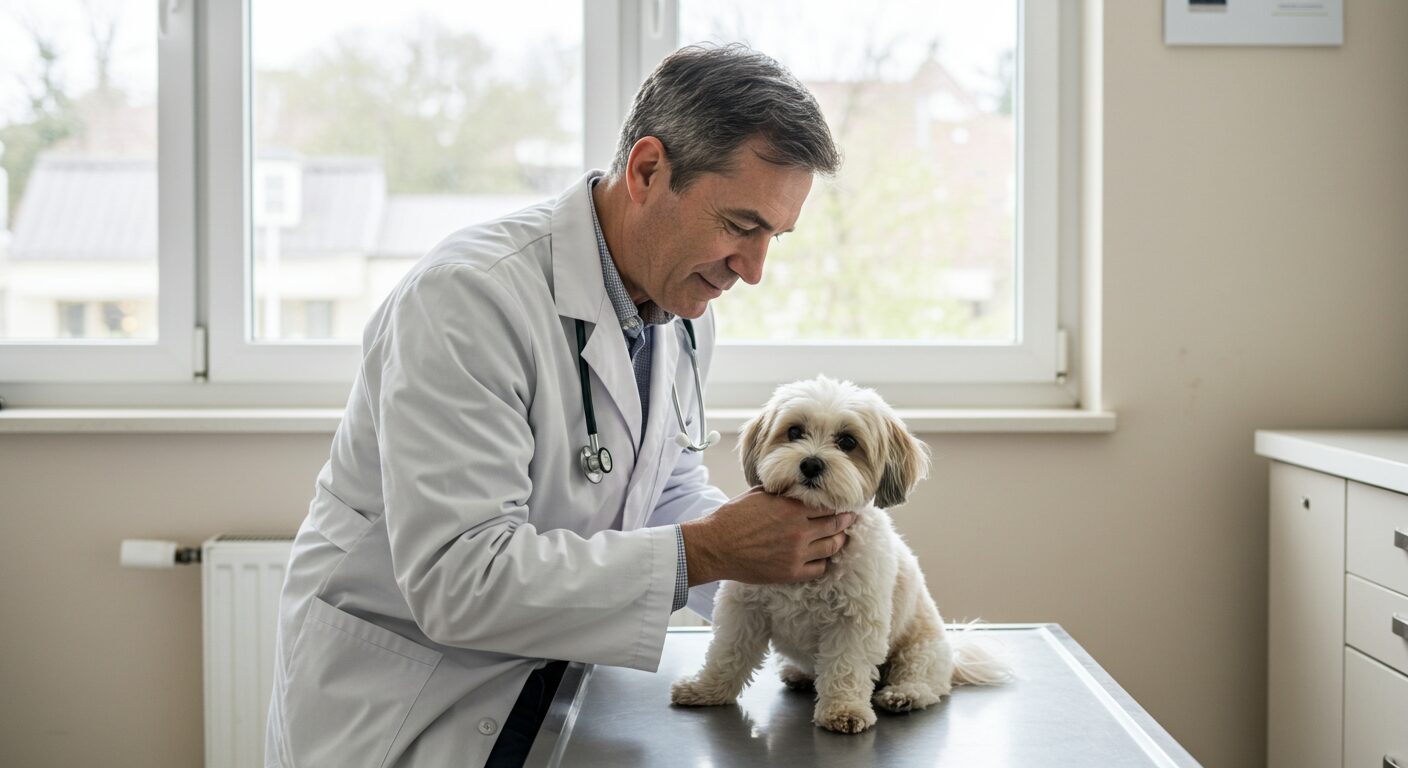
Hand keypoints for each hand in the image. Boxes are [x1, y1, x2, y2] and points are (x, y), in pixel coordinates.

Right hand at [680, 487, 855, 585]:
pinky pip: (820, 569)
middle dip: (846, 521)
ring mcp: (797, 553)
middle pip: (836, 525)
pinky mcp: (791, 572)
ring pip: (832, 547)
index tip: (844, 503)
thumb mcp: (758, 494)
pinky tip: (823, 558)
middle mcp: (799, 530)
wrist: (715, 546)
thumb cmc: (732, 518)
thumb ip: (782, 492)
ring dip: (839, 541)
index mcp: (792, 508)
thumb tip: (794, 487)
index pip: (827, 505)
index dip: (838, 504)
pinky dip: (825, 563)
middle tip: (851, 519)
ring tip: (841, 538)